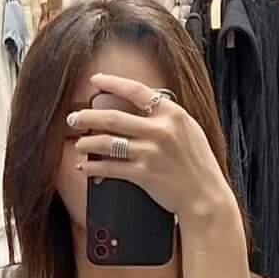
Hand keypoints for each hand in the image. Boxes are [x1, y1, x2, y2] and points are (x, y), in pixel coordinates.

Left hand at [66, 72, 239, 228]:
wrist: (205, 196)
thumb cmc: (198, 164)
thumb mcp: (189, 130)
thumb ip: (166, 117)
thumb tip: (142, 106)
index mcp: (172, 114)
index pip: (137, 90)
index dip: (113, 83)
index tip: (96, 81)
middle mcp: (160, 130)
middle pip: (114, 117)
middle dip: (88, 116)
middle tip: (73, 117)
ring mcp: (151, 152)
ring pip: (108, 142)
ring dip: (87, 142)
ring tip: (78, 143)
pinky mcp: (143, 174)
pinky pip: (111, 168)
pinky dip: (95, 168)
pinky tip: (85, 168)